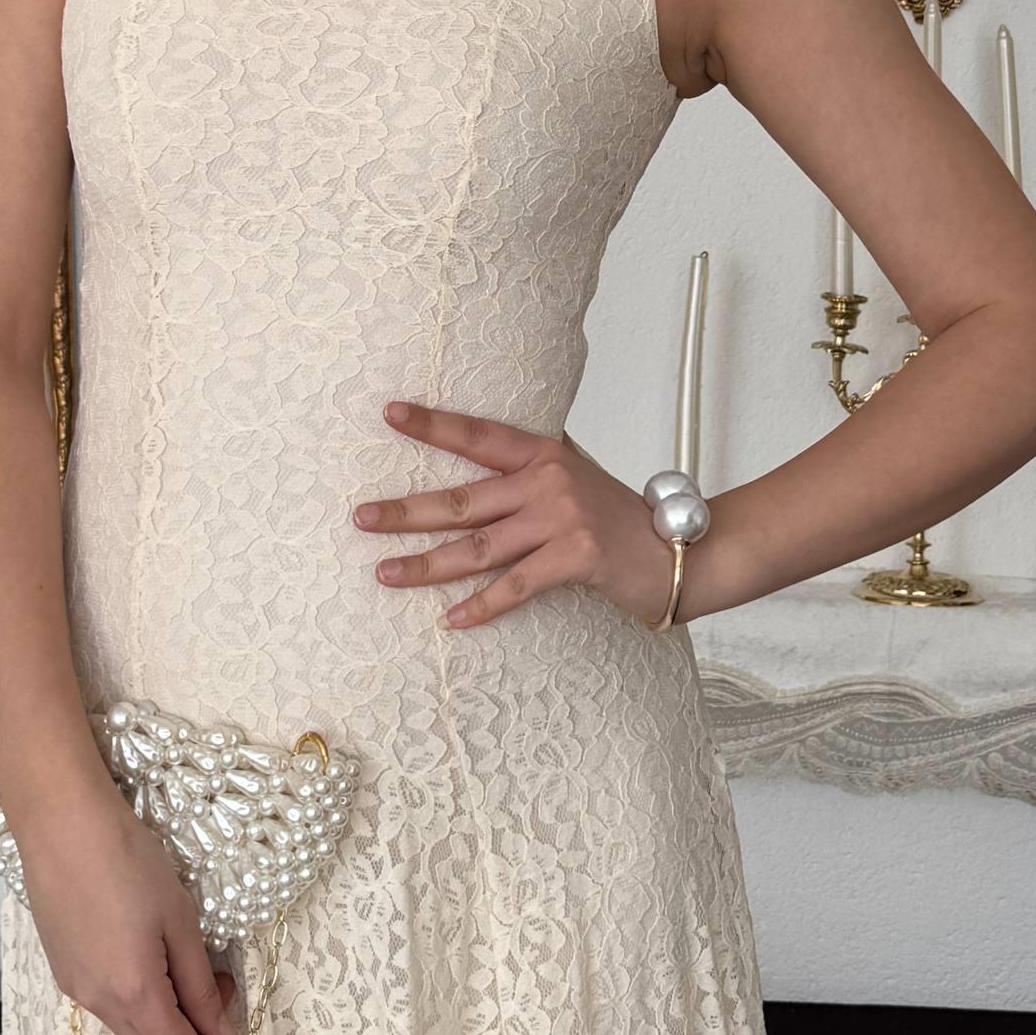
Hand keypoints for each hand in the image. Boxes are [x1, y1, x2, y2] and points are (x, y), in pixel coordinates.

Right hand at [12, 755, 247, 1034]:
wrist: (61, 825)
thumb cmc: (130, 863)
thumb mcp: (180, 921)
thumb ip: (199, 984)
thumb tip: (221, 1029)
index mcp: (134, 995)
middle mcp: (98, 1004)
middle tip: (225, 991)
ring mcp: (74, 988)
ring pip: (130, 1028)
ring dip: (168, 1019)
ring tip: (195, 972)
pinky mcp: (62, 969)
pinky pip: (108, 1006)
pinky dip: (141, 1003)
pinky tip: (154, 965)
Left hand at [353, 398, 676, 630]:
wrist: (674, 553)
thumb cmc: (618, 516)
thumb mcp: (575, 474)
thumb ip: (533, 461)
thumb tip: (485, 443)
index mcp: (543, 453)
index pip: (477, 436)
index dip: (433, 424)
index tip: (389, 414)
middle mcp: (548, 481)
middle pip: (462, 500)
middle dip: (406, 511)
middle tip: (361, 518)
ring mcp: (561, 520)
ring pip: (477, 548)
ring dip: (426, 565)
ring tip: (384, 573)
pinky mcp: (575, 559)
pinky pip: (514, 586)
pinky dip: (482, 606)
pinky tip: (451, 620)